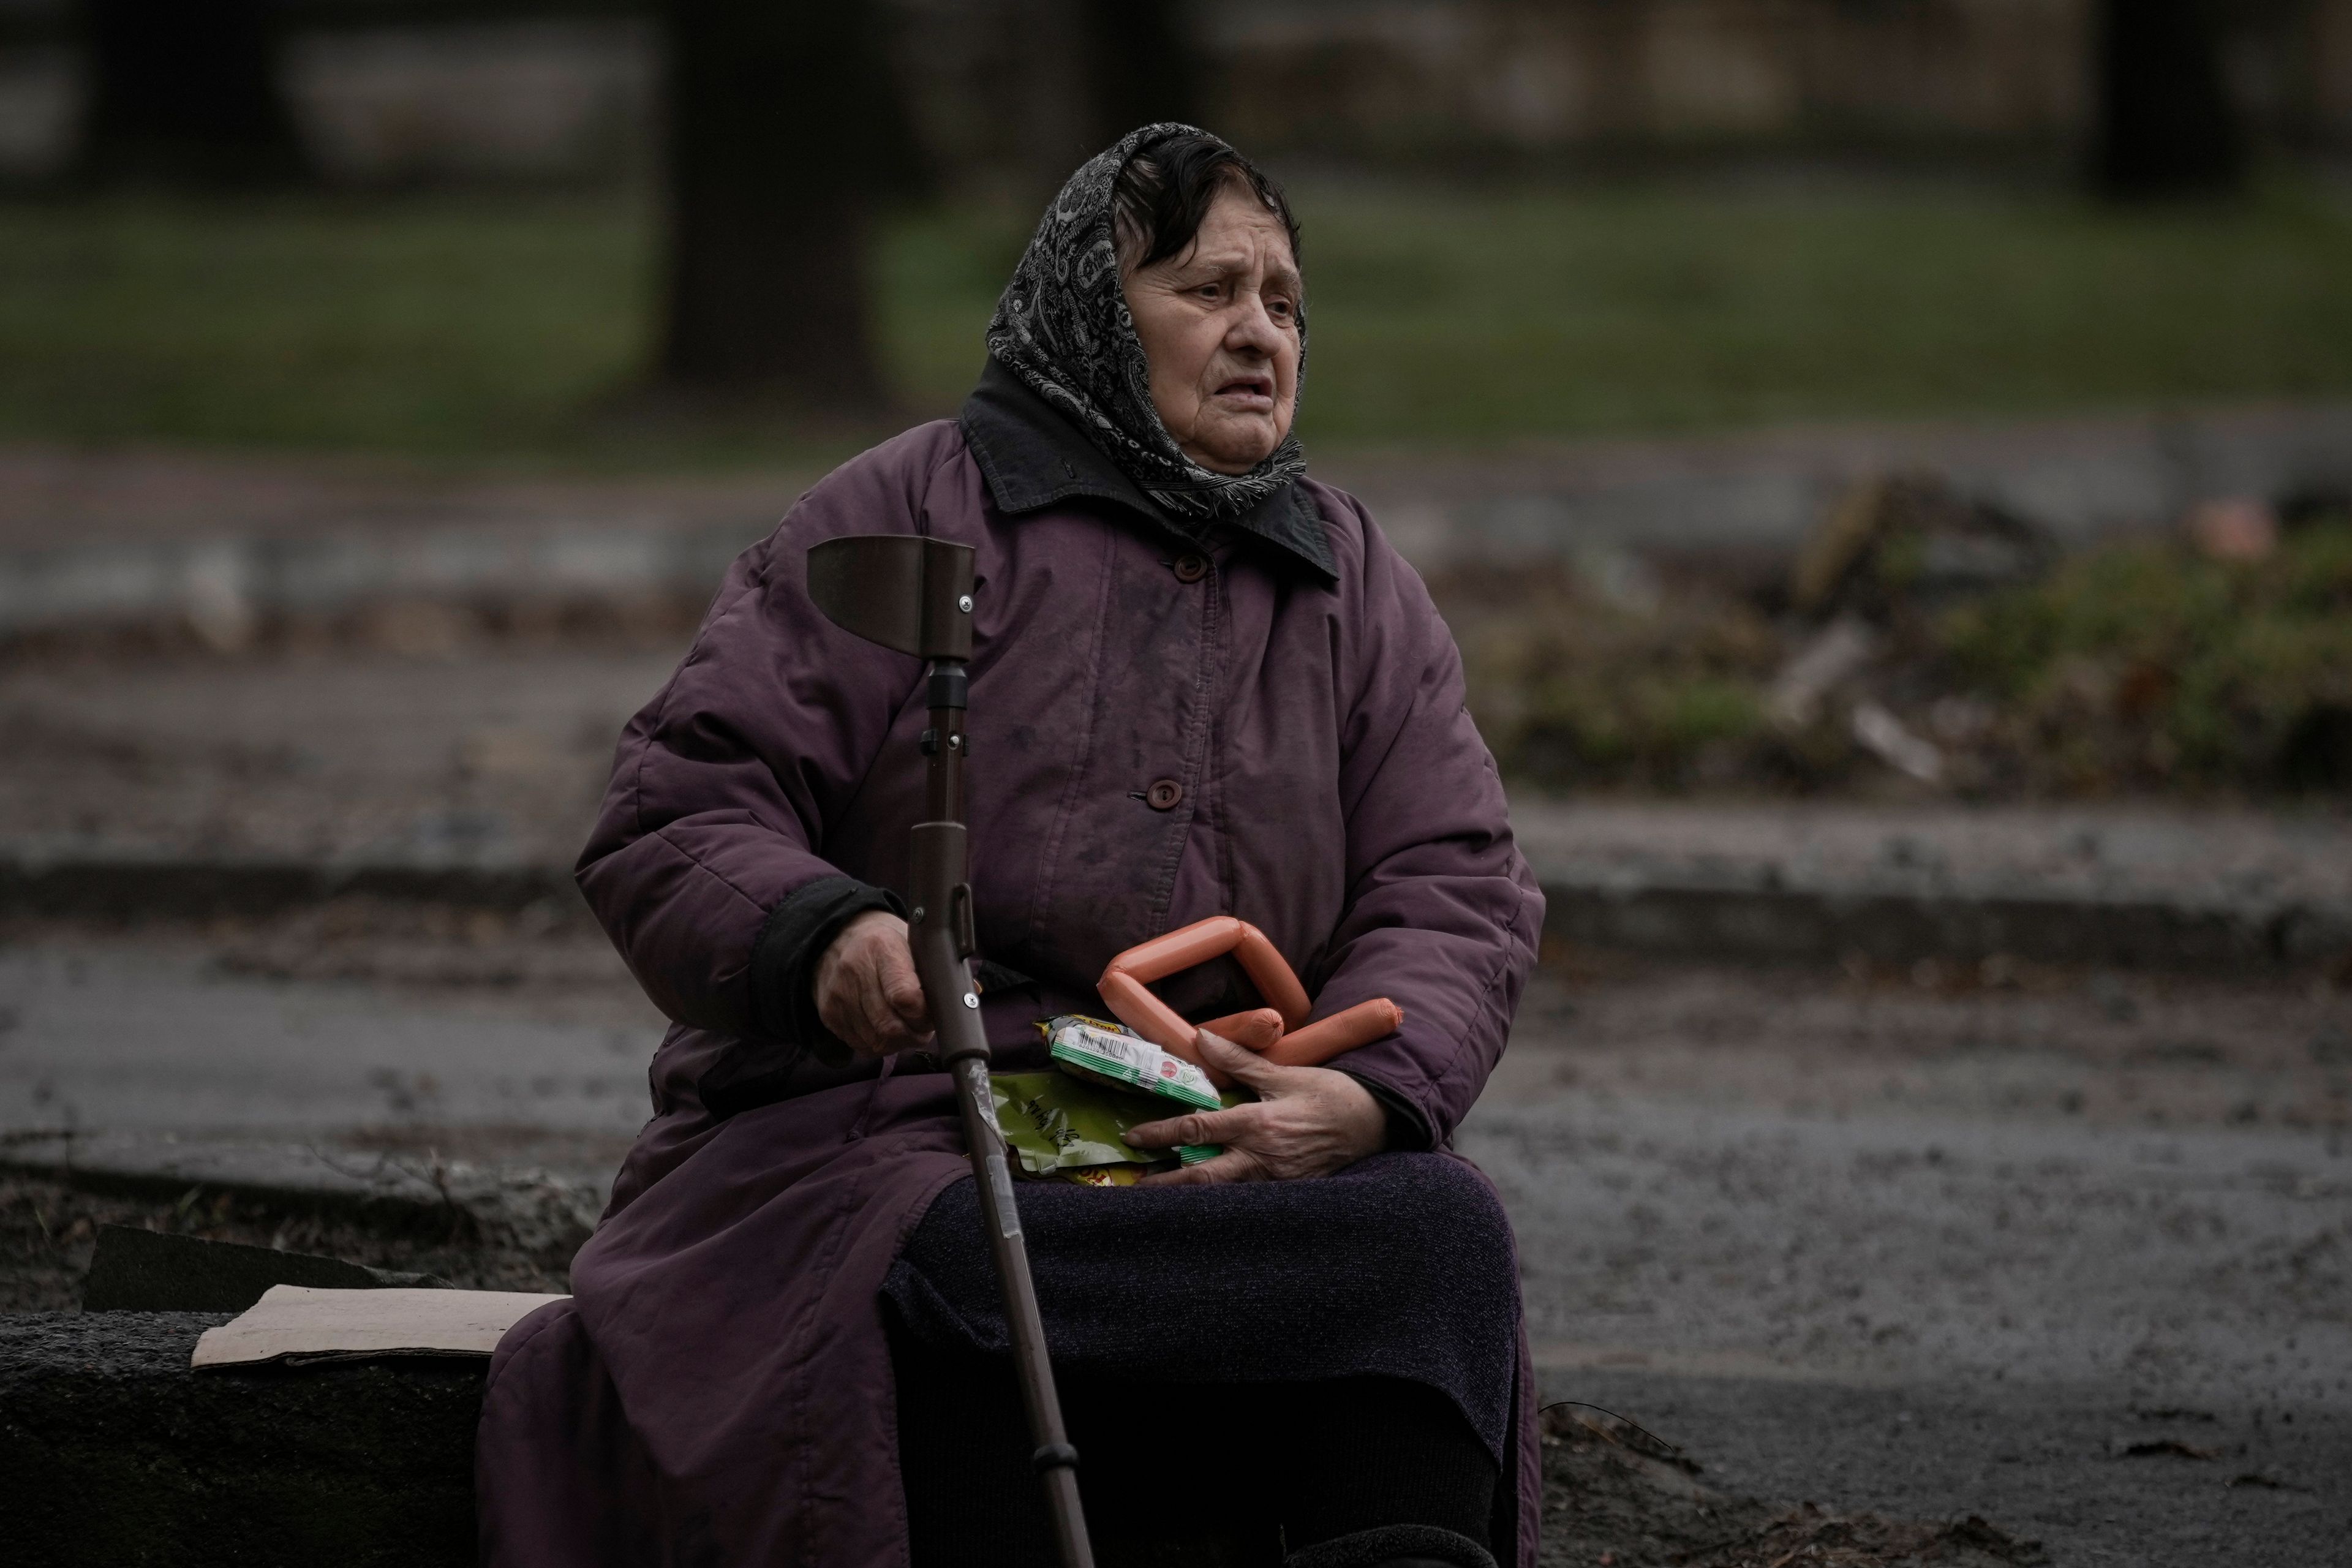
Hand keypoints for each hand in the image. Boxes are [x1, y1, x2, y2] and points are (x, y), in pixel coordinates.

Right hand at [812, 910, 933, 1055]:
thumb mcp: (912, 942)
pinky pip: (861, 1045)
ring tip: (907, 1027)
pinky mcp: (829, 1014)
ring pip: (877, 1041)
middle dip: (915, 1034)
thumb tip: (971, 993)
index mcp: (882, 948)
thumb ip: (937, 969)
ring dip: (899, 1042)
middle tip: (925, 1028)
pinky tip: (886, 1028)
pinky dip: (879, 1044)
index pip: (906, 997)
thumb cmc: (884, 941)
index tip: (935, 1013)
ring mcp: (838, 995)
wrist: (837, 935)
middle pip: (891, 1026)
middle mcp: (855, 972)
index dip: (925, 1014)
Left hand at [1126, 1029, 1388, 1184]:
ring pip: (1223, 1196)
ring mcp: (1276, 1181)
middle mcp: (1261, 1157)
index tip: (1134, 1137)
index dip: (1161, 1134)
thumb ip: (1239, 1060)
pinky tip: (1208, 1204)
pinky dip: (1225, 1203)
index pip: (1198, 1130)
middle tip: (1135, 1187)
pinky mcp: (1289, 1193)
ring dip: (1191, 1198)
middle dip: (1166, 1185)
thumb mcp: (1283, 1073)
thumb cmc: (1328, 1093)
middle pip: (1202, 1178)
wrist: (1375, 1120)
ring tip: (1162, 1199)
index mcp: (1256, 1123)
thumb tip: (1202, 1037)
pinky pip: (1250, 1201)